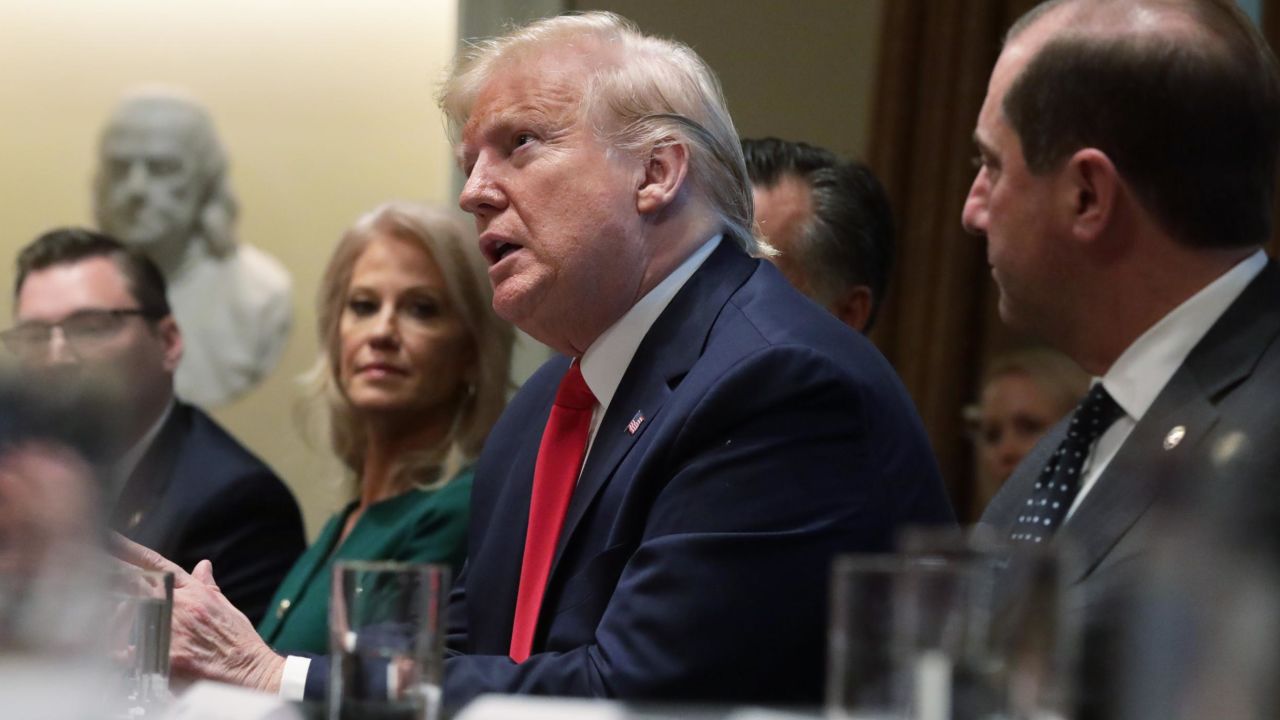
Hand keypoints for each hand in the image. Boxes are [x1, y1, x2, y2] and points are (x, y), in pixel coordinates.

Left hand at [111, 533, 285, 692]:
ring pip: (126, 613)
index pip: (156, 563)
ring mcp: (172, 629)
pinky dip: (116, 650)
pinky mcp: (167, 656)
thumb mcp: (224, 606)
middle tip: (87, 564)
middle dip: (108, 572)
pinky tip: (112, 652)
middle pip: (133, 581)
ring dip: (110, 615)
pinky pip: (129, 651)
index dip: (130, 549)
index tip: (109, 538)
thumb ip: (206, 585)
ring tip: (99, 620)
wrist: (250, 671)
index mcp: (193, 591)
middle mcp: (180, 605)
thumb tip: (203, 565)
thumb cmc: (238, 641)